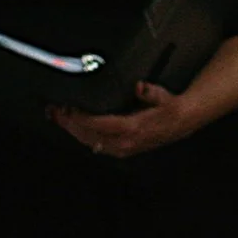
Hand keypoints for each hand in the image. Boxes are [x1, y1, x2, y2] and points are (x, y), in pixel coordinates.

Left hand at [51, 80, 204, 158]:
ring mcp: (122, 149)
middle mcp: (124, 143)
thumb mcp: (162, 96)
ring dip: (73, 131)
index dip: (80, 119)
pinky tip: (75, 129)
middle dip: (69, 124)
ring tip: (59, 119)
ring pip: (90, 143)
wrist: (182, 122)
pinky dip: (83, 137)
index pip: (99, 125)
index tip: (67, 110)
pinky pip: (97, 145)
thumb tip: (139, 87)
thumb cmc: (170, 108)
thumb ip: (149, 92)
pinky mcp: (122, 151)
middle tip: (55, 112)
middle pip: (88, 136)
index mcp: (132, 129)